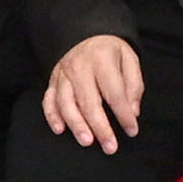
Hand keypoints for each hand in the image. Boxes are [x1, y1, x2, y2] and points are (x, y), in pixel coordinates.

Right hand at [42, 33, 144, 152]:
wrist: (85, 34)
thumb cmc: (110, 52)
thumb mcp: (129, 59)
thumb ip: (134, 85)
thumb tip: (133, 111)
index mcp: (102, 59)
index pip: (114, 92)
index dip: (123, 114)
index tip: (132, 131)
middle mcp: (79, 67)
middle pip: (89, 101)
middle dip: (100, 127)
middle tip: (110, 147)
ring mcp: (63, 74)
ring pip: (66, 103)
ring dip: (76, 125)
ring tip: (87, 141)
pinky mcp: (52, 81)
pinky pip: (48, 100)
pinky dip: (52, 116)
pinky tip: (60, 130)